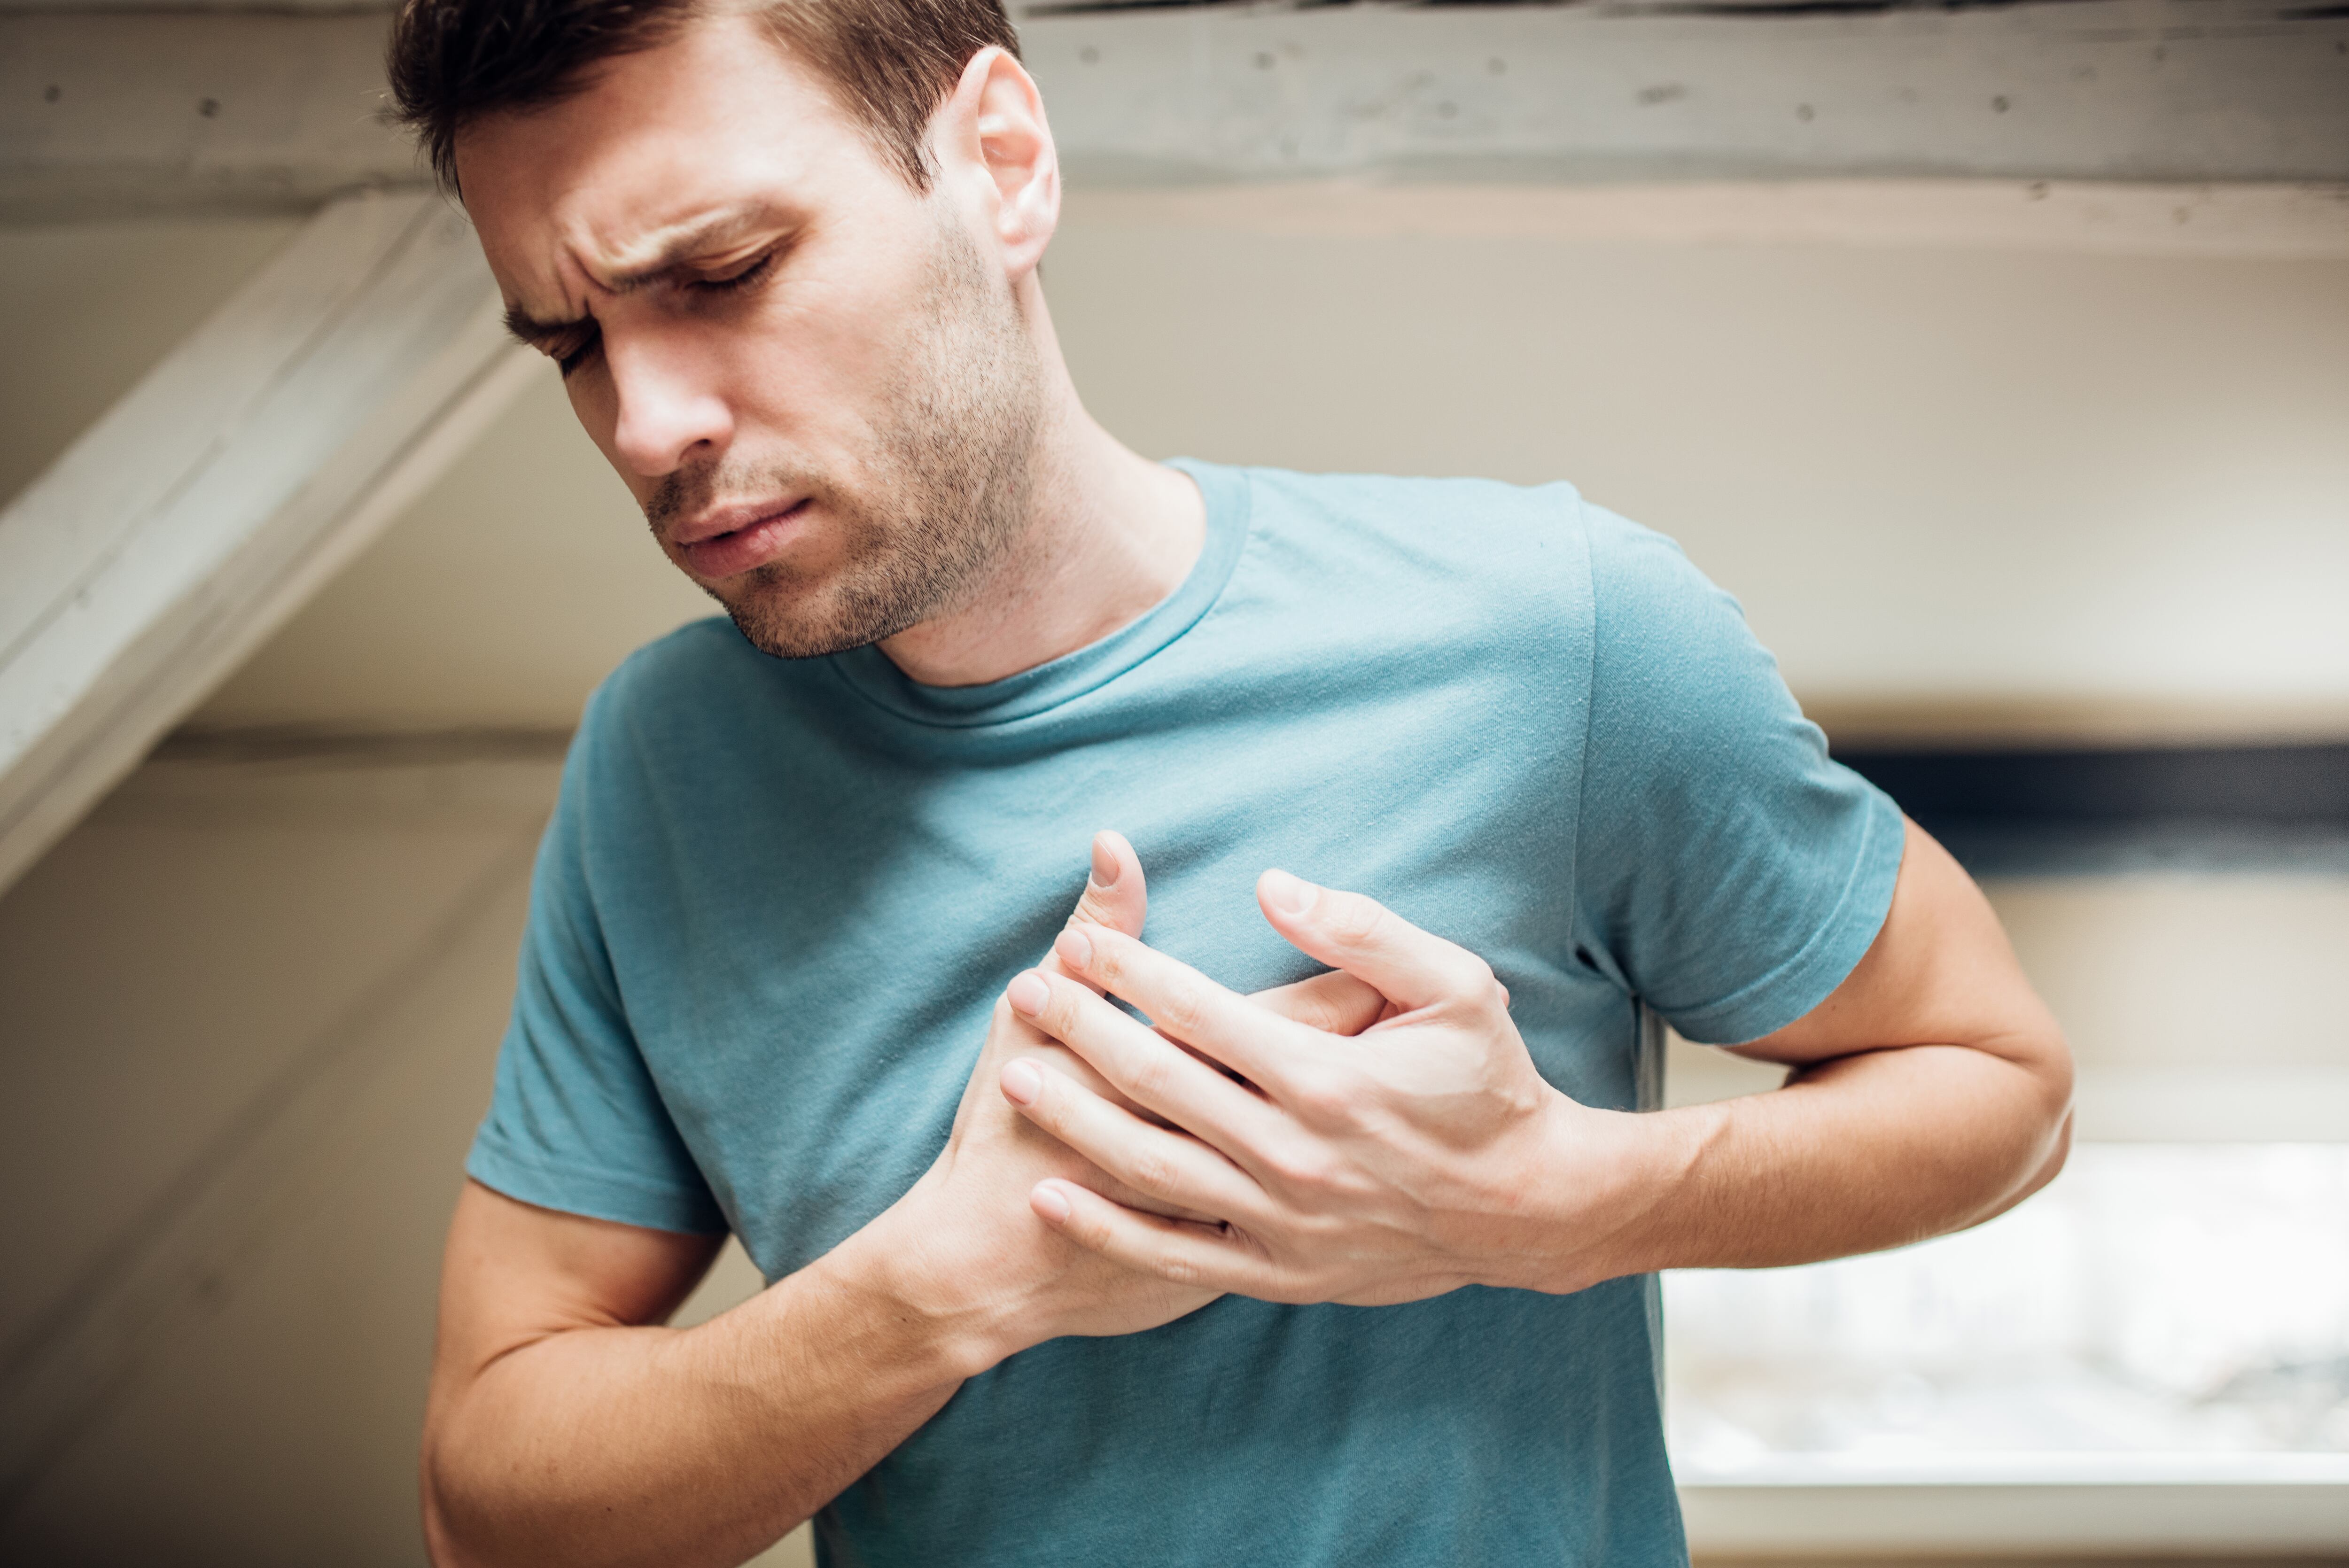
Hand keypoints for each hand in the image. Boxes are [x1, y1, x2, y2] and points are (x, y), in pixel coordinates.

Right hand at [876, 840, 1391, 1364]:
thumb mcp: (1031, 1016)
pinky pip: (1317, 1212)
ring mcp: (1243, 1211)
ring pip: (1339, 1144)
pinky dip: (1346, 1181)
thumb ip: (1089, 928)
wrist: (980, 1268)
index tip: (1392, 966)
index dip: (1359, 980)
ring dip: (1379, 1103)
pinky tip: (1363, 1152)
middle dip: (1385, 1036)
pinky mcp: (1241, 1264)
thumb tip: (1115, 841)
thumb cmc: (1000, 1130)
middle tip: (1423, 1002)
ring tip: (1412, 1063)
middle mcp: (1235, 1141)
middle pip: (1338, 1072)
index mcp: (1197, 1068)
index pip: (1308, 1009)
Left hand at [996, 870, 1663, 1305]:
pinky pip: (1176, 1252)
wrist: (1527, 1208)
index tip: (1078, 944)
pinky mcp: (1280, 1270)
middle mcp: (1295, 1153)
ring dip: (1077, 1121)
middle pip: (1159, 1084)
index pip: (1201, 1014)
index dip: (1130, 973)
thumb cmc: (1490, 1085)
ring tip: (1017, 1076)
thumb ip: (1362, 931)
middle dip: (1083, 1033)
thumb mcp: (1456, 984)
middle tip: (1025, 992)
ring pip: (1152, 1168)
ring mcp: (1283, 1220)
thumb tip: (1271, 884)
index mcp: (1329, 1078)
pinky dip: (1109, 1227)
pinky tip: (1054, 1193)